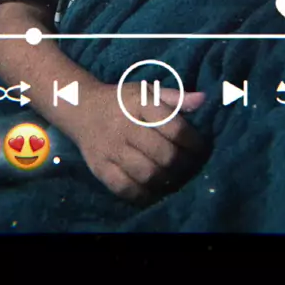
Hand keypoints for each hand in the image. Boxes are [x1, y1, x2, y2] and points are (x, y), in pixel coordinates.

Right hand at [74, 81, 206, 202]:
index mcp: (139, 104)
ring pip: (147, 174)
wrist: (82, 109)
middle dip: (183, 163)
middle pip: (164, 154)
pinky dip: (144, 194)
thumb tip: (203, 100)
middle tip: (189, 165)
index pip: (174, 127)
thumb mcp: (147, 91)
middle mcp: (124, 126)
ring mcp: (110, 149)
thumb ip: (176, 97)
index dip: (193, 141)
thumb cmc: (122, 101)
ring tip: (174, 176)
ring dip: (167, 179)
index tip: (200, 147)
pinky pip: (126, 188)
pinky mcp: (100, 167)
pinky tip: (154, 188)